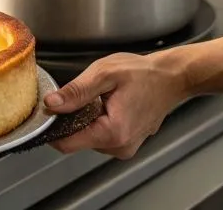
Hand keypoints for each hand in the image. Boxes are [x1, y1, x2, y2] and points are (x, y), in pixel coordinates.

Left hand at [43, 52, 188, 159]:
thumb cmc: (143, 73)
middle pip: (77, 140)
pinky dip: (98, 122)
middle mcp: (119, 147)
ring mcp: (125, 148)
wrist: (171, 77)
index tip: (51, 110)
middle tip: (86, 95)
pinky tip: (109, 105)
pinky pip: (101, 136)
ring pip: (88, 138)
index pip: (67, 144)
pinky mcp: (127, 144)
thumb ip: (76, 91)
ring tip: (102, 98)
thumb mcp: (104, 74)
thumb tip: (52, 104)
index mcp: (112, 133)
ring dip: (87, 119)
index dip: (53, 127)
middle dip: (74, 119)